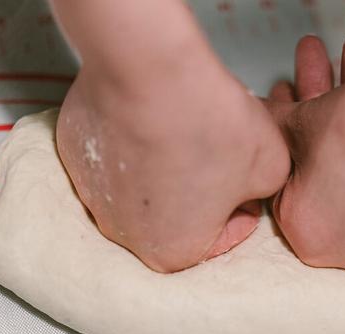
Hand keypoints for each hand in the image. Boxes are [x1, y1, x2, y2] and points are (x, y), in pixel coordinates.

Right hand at [56, 37, 288, 272]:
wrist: (151, 69)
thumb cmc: (208, 122)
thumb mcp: (272, 166)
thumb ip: (264, 191)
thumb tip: (249, 185)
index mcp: (172, 253)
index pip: (222, 237)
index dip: (243, 205)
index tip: (247, 178)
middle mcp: (123, 235)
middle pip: (179, 218)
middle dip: (203, 191)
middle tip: (218, 153)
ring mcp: (91, 196)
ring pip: (143, 189)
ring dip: (166, 169)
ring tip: (185, 132)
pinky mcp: (72, 157)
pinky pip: (114, 159)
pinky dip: (134, 144)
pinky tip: (151, 119)